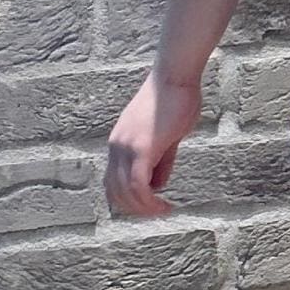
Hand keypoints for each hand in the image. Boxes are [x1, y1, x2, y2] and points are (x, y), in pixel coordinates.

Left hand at [106, 69, 201, 216]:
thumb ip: (161, 160)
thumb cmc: (176, 99)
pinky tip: (164, 206)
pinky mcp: (141, 148)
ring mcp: (126, 147)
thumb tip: (158, 183)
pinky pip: (139, 185)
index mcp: (120, 143)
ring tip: (163, 211)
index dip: (129, 200)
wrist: (175, 76)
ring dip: (144, 208)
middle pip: (115, 192)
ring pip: (125, 193)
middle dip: (136, 209)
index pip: (113, 182)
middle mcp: (117, 147)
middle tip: (157, 213)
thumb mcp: (168, 136)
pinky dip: (149, 201)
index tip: (152, 205)